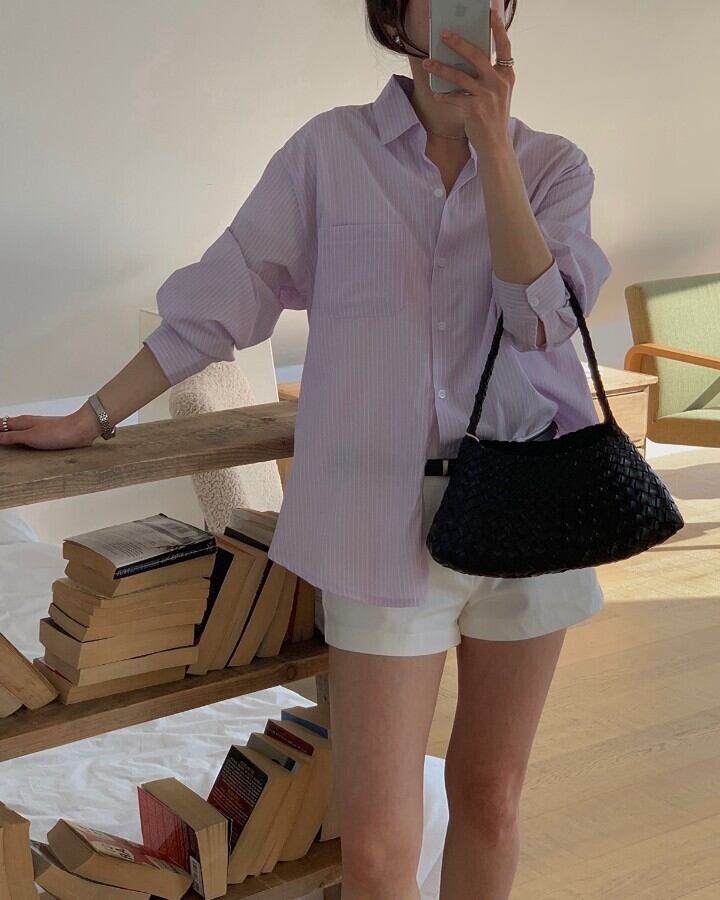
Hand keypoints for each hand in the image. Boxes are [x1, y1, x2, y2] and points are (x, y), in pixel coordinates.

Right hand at [0, 404, 102, 450]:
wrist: (80, 430)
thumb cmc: (57, 432)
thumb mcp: (30, 437)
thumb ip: (12, 436)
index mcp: (22, 421)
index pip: (1, 423)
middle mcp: (29, 422)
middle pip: (9, 424)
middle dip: (0, 428)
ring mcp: (38, 426)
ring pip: (19, 427)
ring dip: (10, 431)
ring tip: (4, 436)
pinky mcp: (48, 432)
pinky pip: (29, 432)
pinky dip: (21, 435)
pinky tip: (24, 439)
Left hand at [421, 6, 514, 154]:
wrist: (495, 144)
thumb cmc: (493, 116)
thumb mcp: (497, 92)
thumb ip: (488, 75)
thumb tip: (465, 57)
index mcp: (507, 75)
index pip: (504, 46)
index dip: (497, 28)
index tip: (490, 12)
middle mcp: (499, 83)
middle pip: (476, 56)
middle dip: (458, 43)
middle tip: (443, 34)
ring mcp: (487, 96)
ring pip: (459, 76)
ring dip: (440, 68)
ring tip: (427, 62)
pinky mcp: (475, 109)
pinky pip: (453, 98)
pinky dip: (443, 96)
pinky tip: (436, 94)